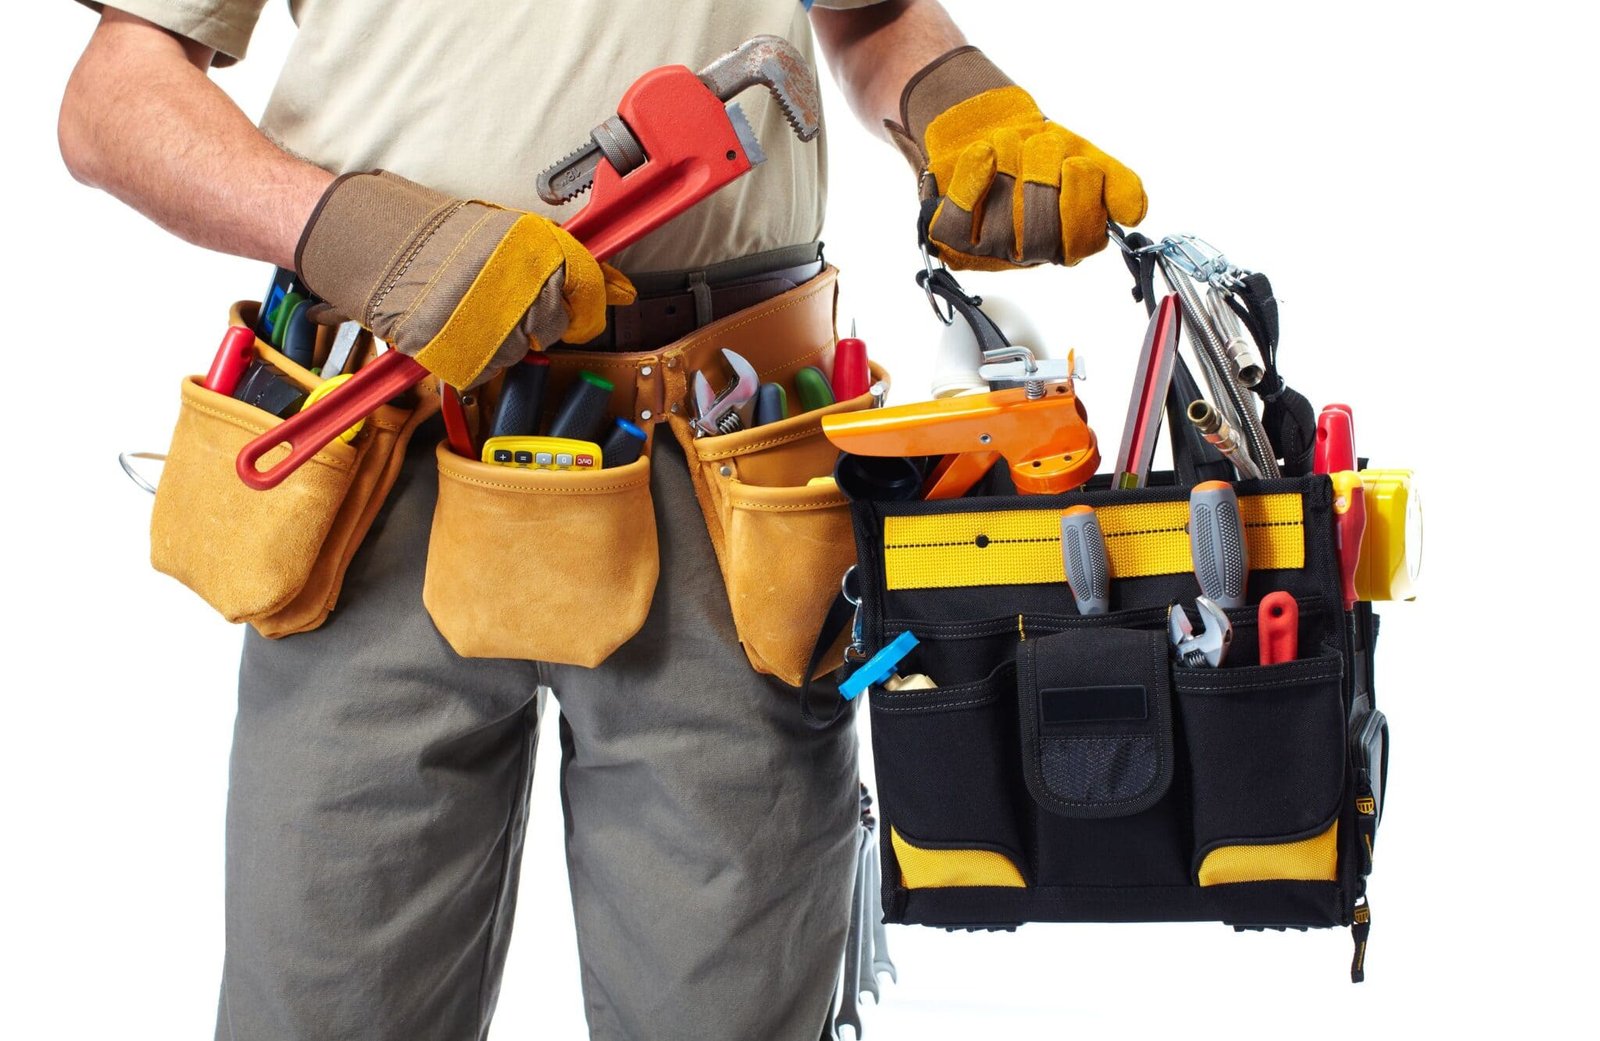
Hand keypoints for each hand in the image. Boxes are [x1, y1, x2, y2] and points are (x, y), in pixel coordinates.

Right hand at [297, 172, 634, 386]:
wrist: (369, 243)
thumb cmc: (432, 234)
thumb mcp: (504, 234)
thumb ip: (563, 263)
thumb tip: (621, 290)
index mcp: (536, 247)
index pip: (588, 288)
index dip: (587, 301)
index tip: (584, 306)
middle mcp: (522, 284)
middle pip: (554, 324)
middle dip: (534, 317)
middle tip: (497, 298)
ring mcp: (495, 322)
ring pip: (522, 350)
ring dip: (502, 337)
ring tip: (469, 308)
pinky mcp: (466, 353)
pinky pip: (489, 367)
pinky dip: (475, 355)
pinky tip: (453, 326)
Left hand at [887, 48, 1146, 269]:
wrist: (993, 128)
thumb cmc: (1041, 152)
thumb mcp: (1090, 159)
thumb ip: (1119, 185)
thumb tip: (1133, 214)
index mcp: (1069, 242)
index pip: (1083, 241)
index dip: (1079, 199)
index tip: (1075, 163)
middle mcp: (1030, 252)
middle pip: (1040, 235)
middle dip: (1043, 176)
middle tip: (1040, 145)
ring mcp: (989, 248)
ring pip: (1002, 223)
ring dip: (1010, 165)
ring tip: (1009, 143)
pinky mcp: (953, 235)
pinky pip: (959, 221)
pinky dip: (972, 179)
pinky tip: (983, 155)